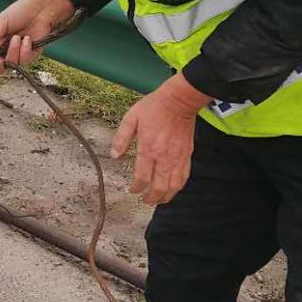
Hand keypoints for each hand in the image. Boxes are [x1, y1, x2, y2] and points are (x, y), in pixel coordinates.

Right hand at [0, 0, 75, 74]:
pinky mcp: (32, 54)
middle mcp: (7, 50)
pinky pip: (25, 60)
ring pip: (12, 64)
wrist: (41, 9)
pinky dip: (25, 50)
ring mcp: (20, 53)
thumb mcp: (3, 21)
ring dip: (13, 52)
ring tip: (17, 38)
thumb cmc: (22, 11)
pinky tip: (27, 39)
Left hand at [110, 73, 210, 204]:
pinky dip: (178, 187)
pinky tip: (172, 189)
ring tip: (157, 200)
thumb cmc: (154, 108)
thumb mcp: (131, 118)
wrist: (179, 101)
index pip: (142, 177)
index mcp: (148, 149)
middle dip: (150, 198)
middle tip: (144, 201)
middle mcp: (164, 157)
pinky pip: (184, 177)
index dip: (136, 188)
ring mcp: (177, 158)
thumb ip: (121, 138)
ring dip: (165, 196)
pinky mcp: (187, 155)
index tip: (132, 190)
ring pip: (173, 186)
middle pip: (159, 187)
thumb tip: (115, 156)